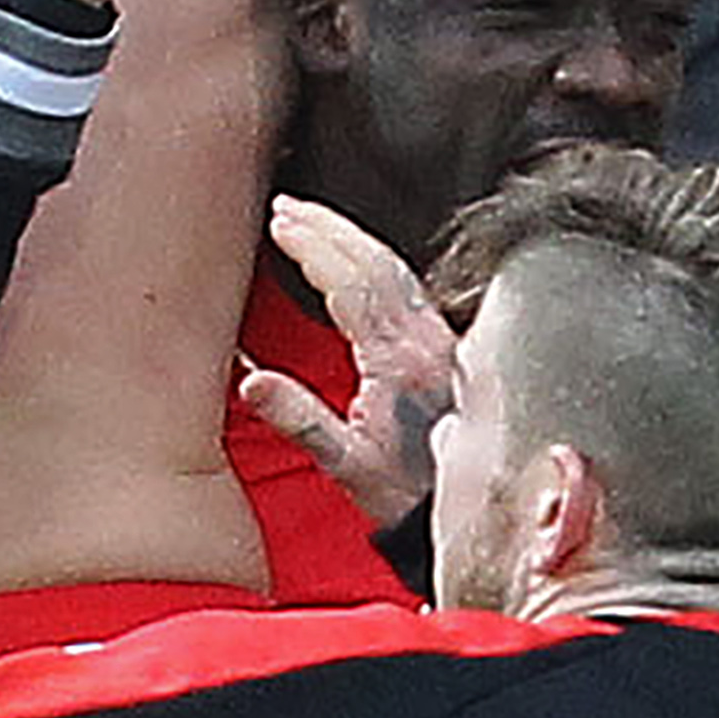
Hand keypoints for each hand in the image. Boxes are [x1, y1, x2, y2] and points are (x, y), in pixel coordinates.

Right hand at [236, 195, 454, 528]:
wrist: (468, 510)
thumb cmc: (407, 492)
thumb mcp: (346, 464)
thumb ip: (300, 419)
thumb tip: (250, 380)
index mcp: (395, 360)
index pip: (350, 283)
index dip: (313, 246)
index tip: (281, 223)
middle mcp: (423, 342)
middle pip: (375, 263)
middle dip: (329, 228)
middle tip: (289, 207)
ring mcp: (439, 342)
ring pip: (395, 269)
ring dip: (352, 238)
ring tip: (314, 220)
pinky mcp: (444, 349)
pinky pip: (408, 285)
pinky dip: (374, 259)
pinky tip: (358, 258)